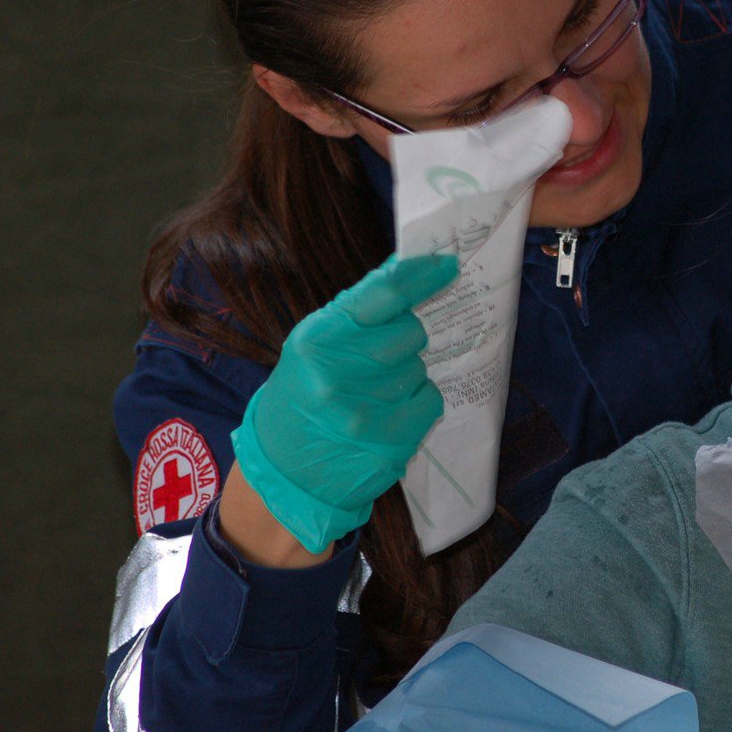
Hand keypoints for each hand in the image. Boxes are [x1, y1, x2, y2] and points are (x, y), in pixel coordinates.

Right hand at [230, 253, 457, 553]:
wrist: (284, 468)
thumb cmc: (304, 393)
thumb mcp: (313, 345)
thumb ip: (357, 311)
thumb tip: (410, 268)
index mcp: (317, 340)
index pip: (384, 294)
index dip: (421, 275)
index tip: (447, 263)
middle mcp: (337, 375)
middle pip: (411, 332)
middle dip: (405, 338)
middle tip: (379, 356)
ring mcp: (364, 413)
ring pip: (420, 367)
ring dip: (407, 373)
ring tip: (373, 390)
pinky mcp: (389, 443)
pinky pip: (430, 400)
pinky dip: (418, 401)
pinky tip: (388, 411)